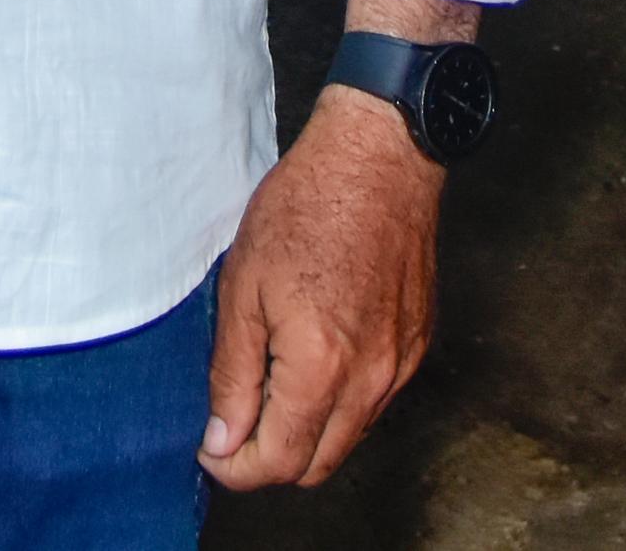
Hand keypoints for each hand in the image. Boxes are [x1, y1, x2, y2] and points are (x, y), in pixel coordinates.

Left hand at [199, 84, 442, 489]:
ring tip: (268, 384)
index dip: (234, 466)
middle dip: (268, 459)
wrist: (378, 159)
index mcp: (321, 367)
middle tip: (232, 423)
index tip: (209, 445)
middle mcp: (371, 379)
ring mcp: (400, 365)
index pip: (278, 462)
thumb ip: (233, 374)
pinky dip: (339, 402)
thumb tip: (222, 440)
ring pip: (348, 438)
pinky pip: (374, 403)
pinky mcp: (416, 346)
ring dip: (305, 432)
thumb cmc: (306, 207)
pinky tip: (311, 359)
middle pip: (316, 466)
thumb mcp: (243, 287)